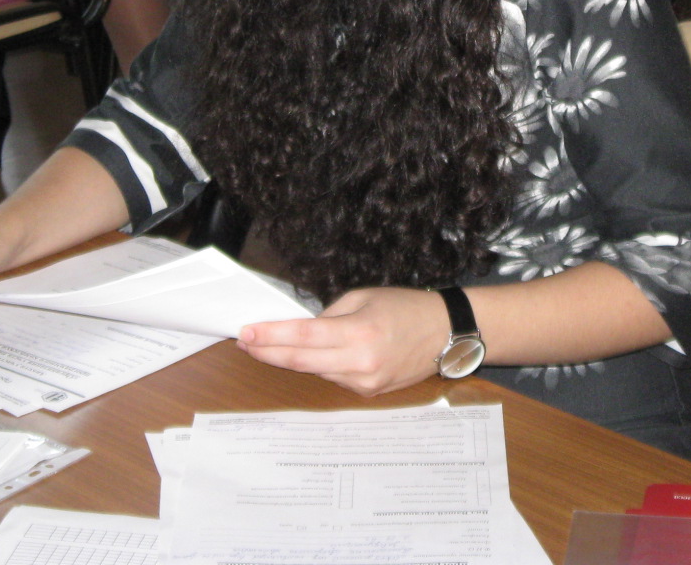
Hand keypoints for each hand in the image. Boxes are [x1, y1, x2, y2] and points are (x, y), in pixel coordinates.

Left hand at [237, 287, 452, 396]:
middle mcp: (361, 363)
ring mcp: (364, 382)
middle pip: (301, 362)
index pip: (304, 337)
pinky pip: (333, 377)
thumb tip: (301, 330)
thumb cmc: (405, 308)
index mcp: (360, 333)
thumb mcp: (364, 298)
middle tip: (246, 343)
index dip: (271, 336)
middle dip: (268, 352)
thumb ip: (330, 316)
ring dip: (289, 359)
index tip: (246, 332)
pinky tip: (308, 354)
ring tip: (268, 345)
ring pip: (314, 371)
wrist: (444, 334)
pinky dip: (317, 365)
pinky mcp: (368, 392)